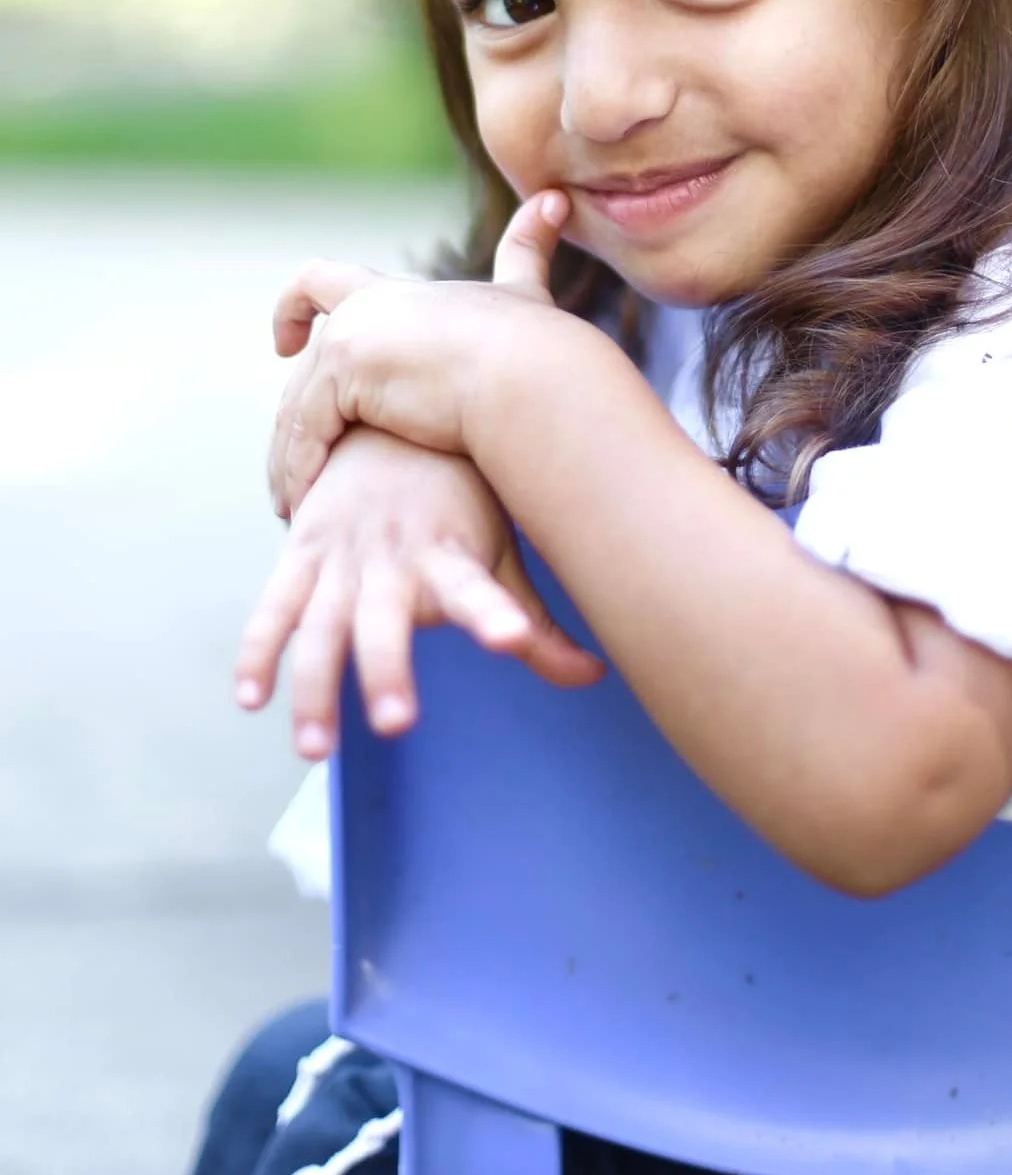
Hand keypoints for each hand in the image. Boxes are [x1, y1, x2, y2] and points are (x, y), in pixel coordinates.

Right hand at [237, 424, 603, 756]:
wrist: (391, 425)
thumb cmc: (458, 500)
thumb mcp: (501, 555)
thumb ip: (537, 625)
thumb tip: (597, 674)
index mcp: (448, 554)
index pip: (476, 588)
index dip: (495, 614)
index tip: (512, 639)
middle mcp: (391, 558)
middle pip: (384, 621)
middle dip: (387, 670)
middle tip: (397, 722)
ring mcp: (341, 558)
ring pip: (320, 626)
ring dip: (314, 686)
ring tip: (317, 749)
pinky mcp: (302, 557)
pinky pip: (273, 609)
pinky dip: (258, 651)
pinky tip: (251, 698)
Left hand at [268, 190, 569, 517]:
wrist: (533, 372)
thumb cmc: (537, 344)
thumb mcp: (524, 294)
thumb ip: (530, 250)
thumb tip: (555, 199)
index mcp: (395, 294)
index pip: (322, 281)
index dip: (295, 306)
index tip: (284, 343)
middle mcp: (363, 309)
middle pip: (302, 363)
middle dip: (292, 411)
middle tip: (293, 460)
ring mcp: (351, 339)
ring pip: (297, 404)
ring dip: (292, 455)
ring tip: (294, 500)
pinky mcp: (345, 374)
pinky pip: (307, 431)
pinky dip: (302, 469)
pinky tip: (306, 504)